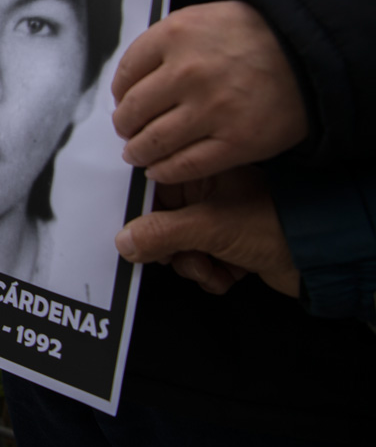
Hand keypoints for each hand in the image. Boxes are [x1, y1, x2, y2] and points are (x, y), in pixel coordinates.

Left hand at [112, 1, 307, 183]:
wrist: (310, 50)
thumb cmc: (254, 34)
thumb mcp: (200, 20)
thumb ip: (162, 46)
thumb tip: (129, 82)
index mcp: (174, 36)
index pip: (124, 74)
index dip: (118, 95)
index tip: (122, 103)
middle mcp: (188, 73)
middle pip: (132, 111)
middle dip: (125, 126)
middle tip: (127, 131)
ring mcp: (212, 110)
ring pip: (152, 142)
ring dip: (138, 152)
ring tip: (138, 153)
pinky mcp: (235, 142)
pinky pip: (184, 165)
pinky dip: (165, 171)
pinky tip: (159, 169)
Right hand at [116, 167, 299, 297]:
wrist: (321, 257)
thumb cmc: (276, 225)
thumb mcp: (209, 227)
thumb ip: (160, 233)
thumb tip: (124, 241)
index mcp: (200, 173)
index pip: (151, 188)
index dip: (139, 213)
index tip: (133, 232)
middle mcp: (206, 194)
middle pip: (159, 223)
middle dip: (169, 247)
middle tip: (179, 254)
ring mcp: (216, 221)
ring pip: (177, 247)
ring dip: (190, 264)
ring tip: (211, 265)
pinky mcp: (225, 245)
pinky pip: (197, 261)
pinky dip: (208, 273)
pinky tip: (227, 272)